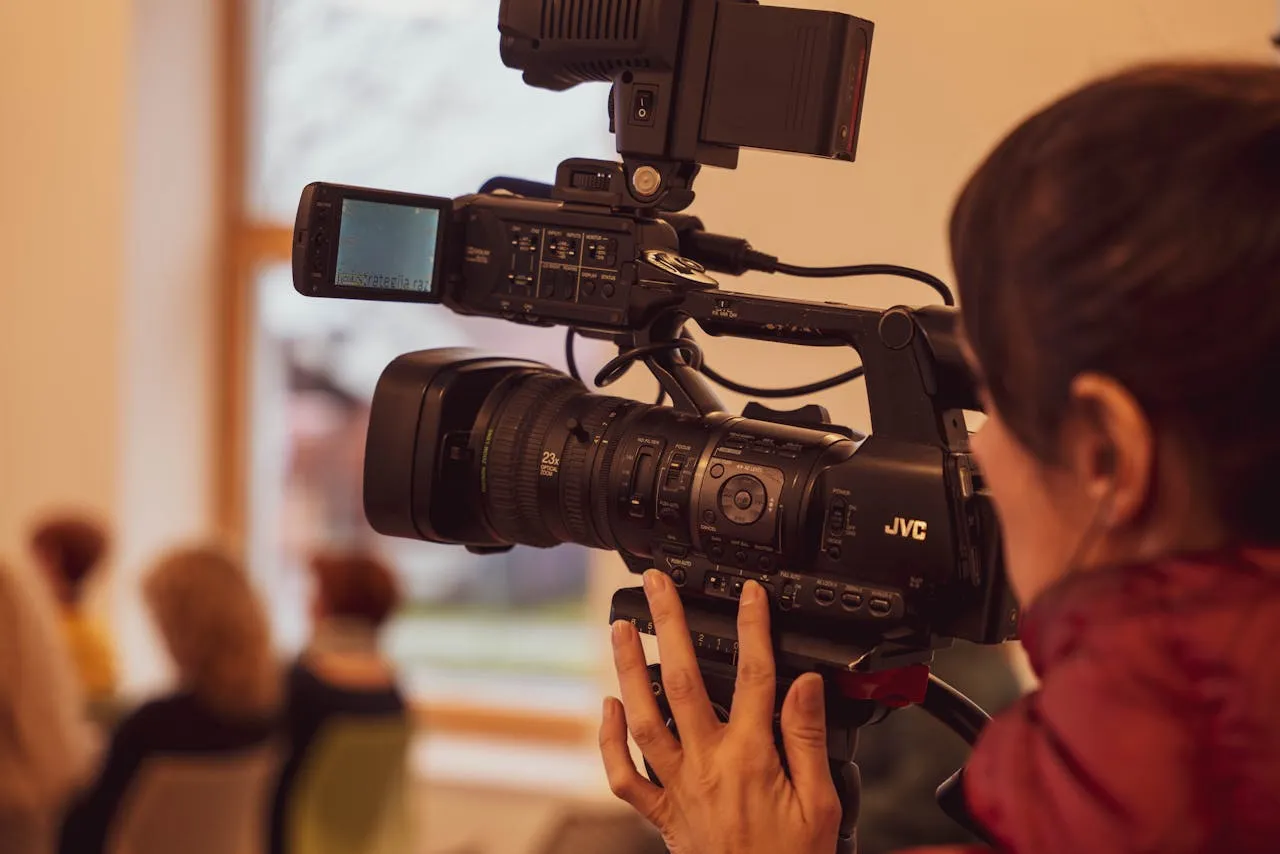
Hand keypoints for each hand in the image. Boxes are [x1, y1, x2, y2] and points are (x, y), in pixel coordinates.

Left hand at [600, 570, 840, 853]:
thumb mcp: (822, 802)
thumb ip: (808, 738)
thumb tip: (804, 684)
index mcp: (753, 757)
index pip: (755, 676)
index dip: (752, 628)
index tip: (748, 593)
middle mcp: (708, 764)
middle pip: (684, 682)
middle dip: (667, 627)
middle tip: (656, 587)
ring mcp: (679, 787)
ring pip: (643, 719)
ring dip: (627, 671)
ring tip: (620, 629)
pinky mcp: (662, 813)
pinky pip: (624, 776)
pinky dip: (610, 741)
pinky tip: (608, 707)